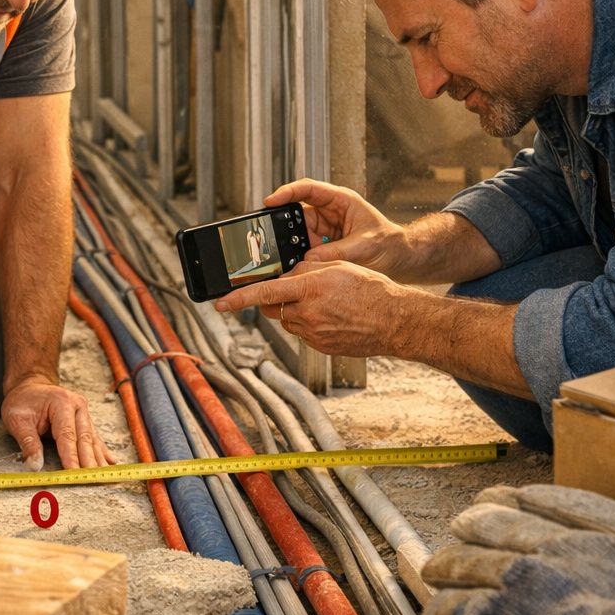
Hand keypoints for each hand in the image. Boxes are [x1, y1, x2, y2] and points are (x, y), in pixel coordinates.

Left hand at [2, 377, 116, 469]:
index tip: (74, 473)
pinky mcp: (85, 421)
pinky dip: (102, 452)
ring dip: (98, 460)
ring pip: (92, 440)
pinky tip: (111, 462)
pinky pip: (95, 439)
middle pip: (85, 439)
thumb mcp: (17, 420)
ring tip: (105, 476)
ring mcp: (84, 414)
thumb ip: (27, 442)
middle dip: (89, 462)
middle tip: (92, 480)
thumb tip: (34, 465)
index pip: (67, 435)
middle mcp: (78, 407)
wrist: (30, 388)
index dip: (71, 456)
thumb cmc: (23, 402)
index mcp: (62, 402)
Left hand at [215, 259, 412, 357]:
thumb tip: (287, 275)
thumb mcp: (337, 267)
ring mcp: (313, 333)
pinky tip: (330, 316)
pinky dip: (309, 323)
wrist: (394, 321)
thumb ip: (306, 269)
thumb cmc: (370, 290)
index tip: (219, 303)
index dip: (238, 298)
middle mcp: (307, 313)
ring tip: (323, 302)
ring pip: (287, 320)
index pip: (264, 293)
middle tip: (292, 289)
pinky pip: (303, 332)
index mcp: (310, 288)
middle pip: (272, 308)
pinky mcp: (320, 346)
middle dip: (273, 299)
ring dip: (294, 310)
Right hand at [266, 179, 412, 278]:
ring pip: (296, 233)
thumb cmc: (388, 243)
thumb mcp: (364, 246)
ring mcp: (323, 229)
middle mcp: (328, 211)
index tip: (270, 201)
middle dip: (281, 223)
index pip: (308, 189)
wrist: (399, 258)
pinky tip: (291, 266)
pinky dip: (295, 257)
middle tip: (267, 234)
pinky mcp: (321, 246)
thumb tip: (310, 260)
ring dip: (288, 244)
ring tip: (279, 256)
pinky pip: (302, 249)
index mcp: (340, 200)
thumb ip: (337, 252)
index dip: (287, 192)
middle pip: (296, 212)